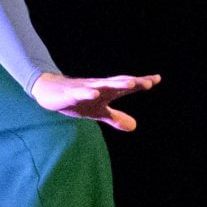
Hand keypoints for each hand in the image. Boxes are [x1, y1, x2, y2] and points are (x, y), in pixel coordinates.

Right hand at [31, 72, 161, 132]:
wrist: (50, 92)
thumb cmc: (77, 99)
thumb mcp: (98, 112)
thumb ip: (115, 118)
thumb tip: (135, 126)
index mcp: (106, 91)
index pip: (126, 86)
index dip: (141, 83)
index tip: (156, 79)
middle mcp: (98, 87)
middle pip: (118, 83)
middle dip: (133, 83)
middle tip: (148, 83)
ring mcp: (84, 89)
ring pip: (102, 86)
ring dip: (116, 84)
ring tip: (130, 84)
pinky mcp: (70, 94)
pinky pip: (80, 93)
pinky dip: (88, 93)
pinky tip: (95, 94)